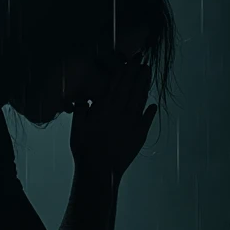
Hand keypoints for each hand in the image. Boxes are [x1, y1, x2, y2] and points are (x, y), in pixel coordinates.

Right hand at [70, 56, 156, 177]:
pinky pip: (147, 119)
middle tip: (144, 60)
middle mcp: (121, 110)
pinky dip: (150, 111)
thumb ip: (82, 110)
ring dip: (144, 85)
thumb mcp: (77, 126)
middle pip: (131, 86)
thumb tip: (84, 99)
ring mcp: (132, 122)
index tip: (132, 59)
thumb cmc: (84, 148)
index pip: (118, 83)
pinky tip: (152, 105)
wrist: (99, 170)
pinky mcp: (140, 135)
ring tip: (148, 73)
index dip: (126, 69)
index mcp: (105, 106)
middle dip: (138, 72)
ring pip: (140, 98)